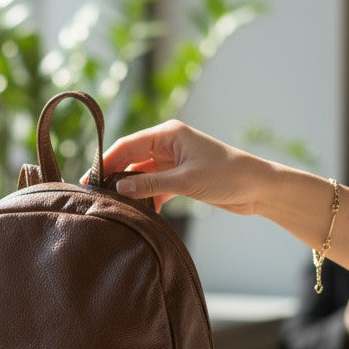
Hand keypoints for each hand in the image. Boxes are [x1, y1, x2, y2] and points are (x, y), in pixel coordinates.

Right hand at [101, 121, 268, 214]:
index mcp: (168, 134)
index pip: (127, 145)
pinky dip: (146, 199)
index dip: (106, 161)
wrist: (259, 188)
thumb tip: (118, 186)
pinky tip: (140, 213)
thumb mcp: (186, 180)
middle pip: (131, 159)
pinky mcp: (180, 179)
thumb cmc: (227, 175)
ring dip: (131, 190)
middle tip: (97, 197)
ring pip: (141, 175)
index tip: (90, 180)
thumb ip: (150, 183)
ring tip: (115, 207)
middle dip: (115, 176)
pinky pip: (154, 187)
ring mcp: (173, 162)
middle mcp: (167, 145)